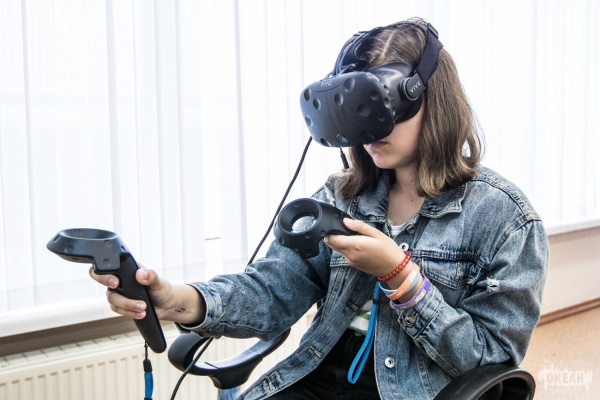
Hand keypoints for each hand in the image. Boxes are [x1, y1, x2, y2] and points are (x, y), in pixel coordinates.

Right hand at [89, 265, 204, 324]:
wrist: (167, 305)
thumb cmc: (162, 289)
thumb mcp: (159, 281)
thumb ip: (151, 276)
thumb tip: (141, 274)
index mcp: (128, 269)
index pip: (111, 265)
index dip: (106, 271)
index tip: (115, 280)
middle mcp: (121, 280)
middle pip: (104, 281)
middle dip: (107, 284)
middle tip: (116, 287)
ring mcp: (120, 293)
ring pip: (113, 299)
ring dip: (127, 304)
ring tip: (143, 307)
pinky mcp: (122, 306)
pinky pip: (119, 310)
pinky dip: (129, 312)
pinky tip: (141, 313)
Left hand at [324, 218, 404, 276]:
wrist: (394, 268)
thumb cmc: (388, 249)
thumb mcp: (376, 233)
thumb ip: (359, 226)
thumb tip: (345, 221)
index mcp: (354, 245)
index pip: (331, 239)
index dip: (330, 232)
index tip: (334, 226)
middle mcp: (350, 255)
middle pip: (332, 245)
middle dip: (333, 236)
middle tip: (342, 229)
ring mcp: (351, 261)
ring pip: (338, 250)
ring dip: (340, 242)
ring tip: (352, 236)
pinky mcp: (354, 265)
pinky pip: (345, 255)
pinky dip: (346, 248)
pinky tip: (357, 245)